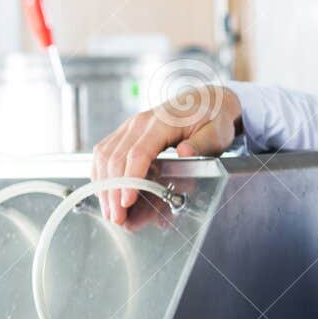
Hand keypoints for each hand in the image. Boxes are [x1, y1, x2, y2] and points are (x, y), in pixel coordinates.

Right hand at [90, 84, 242, 223]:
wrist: (205, 101)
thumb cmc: (211, 119)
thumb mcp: (216, 132)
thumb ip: (202, 144)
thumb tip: (185, 152)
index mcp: (161, 123)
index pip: (138, 153)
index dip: (130, 179)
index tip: (126, 202)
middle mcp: (139, 123)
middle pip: (116, 158)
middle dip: (113, 190)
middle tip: (117, 217)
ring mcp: (129, 127)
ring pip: (105, 156)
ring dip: (103, 186)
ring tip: (111, 212)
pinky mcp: (125, 133)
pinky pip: (105, 153)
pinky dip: (101, 174)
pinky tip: (105, 193)